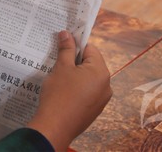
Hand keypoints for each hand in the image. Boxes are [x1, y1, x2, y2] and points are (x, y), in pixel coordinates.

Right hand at [27, 31, 111, 150]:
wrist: (55, 127)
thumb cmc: (59, 94)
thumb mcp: (61, 67)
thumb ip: (66, 49)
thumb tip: (66, 33)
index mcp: (101, 72)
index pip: (91, 49)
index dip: (76, 45)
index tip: (62, 45)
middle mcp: (106, 86)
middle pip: (91, 64)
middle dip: (75, 61)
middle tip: (58, 62)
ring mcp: (101, 100)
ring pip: (88, 79)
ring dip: (76, 75)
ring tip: (59, 78)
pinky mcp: (94, 110)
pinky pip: (87, 92)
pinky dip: (77, 88)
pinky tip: (63, 92)